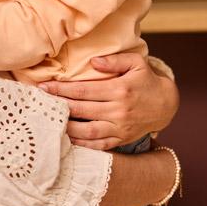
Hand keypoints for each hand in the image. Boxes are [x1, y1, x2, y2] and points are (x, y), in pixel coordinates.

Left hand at [38, 53, 178, 149]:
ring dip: (67, 128)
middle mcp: (119, 110)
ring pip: (88, 130)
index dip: (62, 89)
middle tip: (40, 102)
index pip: (84, 90)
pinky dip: (83, 144)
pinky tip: (67, 140)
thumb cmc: (146, 79)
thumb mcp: (136, 62)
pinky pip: (100, 145)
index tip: (44, 87)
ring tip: (48, 122)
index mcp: (120, 89)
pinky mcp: (122, 139)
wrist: (166, 104)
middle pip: (82, 109)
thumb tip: (94, 62)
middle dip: (59, 105)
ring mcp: (120, 127)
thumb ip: (114, 60)